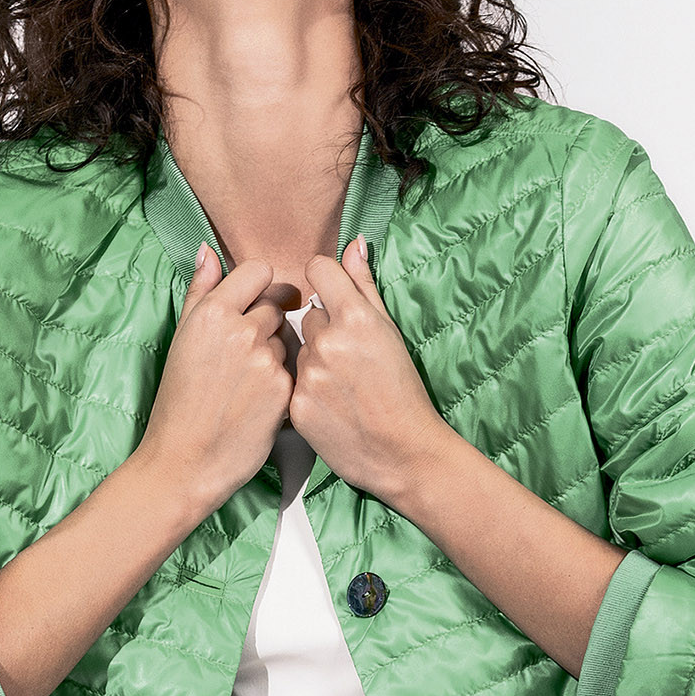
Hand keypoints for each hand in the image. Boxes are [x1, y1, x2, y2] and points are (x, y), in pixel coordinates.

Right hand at [132, 248, 292, 522]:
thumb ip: (200, 290)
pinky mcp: (284, 389)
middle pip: (278, 304)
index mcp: (212, 312)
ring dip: (278, 351)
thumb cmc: (179, 401)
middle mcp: (240, 330)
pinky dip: (284, 380)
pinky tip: (260, 399)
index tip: (256, 301)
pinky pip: (294, 368)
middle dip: (270, 320)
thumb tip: (208, 250)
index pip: (259, 271)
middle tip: (249, 349)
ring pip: (289, 337)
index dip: (262, 286)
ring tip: (249, 380)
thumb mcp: (181, 338)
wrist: (184, 460)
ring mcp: (265, 360)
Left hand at [291, 236, 451, 502]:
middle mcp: (328, 342)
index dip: (324, 280)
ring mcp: (309, 375)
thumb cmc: (403, 391)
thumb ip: (365, 285)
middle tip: (349, 358)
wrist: (403, 452)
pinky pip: (291, 381)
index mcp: (356, 317)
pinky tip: (330, 404)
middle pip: (308, 315)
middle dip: (324, 329)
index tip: (332, 295)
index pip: (318, 270)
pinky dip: (306, 390)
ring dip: (314, 361)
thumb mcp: (390, 332)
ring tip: (341, 386)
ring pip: (298, 349)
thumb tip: (354, 244)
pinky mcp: (295, 405)